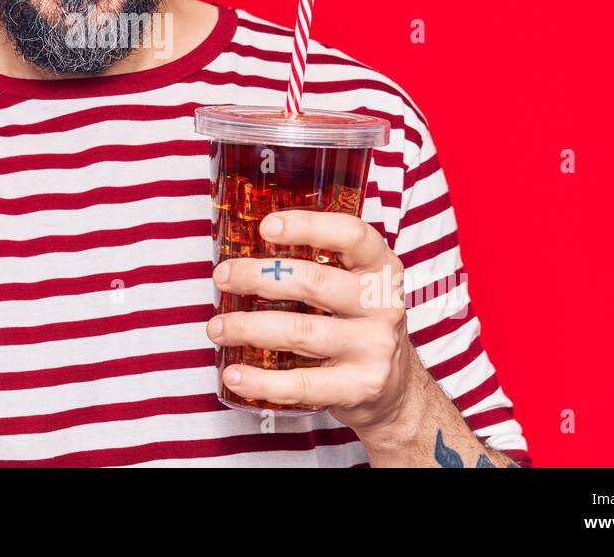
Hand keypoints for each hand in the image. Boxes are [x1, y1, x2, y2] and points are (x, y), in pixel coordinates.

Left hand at [206, 209, 425, 436]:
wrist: (396, 386)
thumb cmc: (358, 324)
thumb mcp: (354, 285)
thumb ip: (318, 264)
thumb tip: (243, 251)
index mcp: (381, 268)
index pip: (351, 236)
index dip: (308, 226)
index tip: (266, 227)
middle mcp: (383, 304)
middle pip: (313, 282)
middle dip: (257, 277)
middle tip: (222, 277)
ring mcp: (375, 347)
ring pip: (299, 331)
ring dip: (247, 328)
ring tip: (218, 327)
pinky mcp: (361, 386)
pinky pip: (302, 383)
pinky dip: (261, 381)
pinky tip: (234, 374)